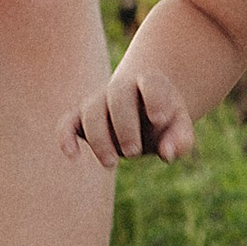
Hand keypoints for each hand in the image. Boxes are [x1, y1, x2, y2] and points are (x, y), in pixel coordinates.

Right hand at [60, 54, 197, 171]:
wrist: (143, 113)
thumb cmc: (163, 123)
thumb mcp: (179, 129)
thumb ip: (180, 139)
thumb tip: (168, 153)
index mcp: (150, 82)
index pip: (151, 82)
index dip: (155, 98)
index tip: (160, 119)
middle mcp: (122, 87)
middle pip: (118, 97)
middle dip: (125, 126)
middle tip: (134, 153)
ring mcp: (99, 100)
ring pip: (91, 112)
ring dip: (99, 138)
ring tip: (111, 164)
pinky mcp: (81, 118)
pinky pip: (67, 123)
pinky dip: (65, 137)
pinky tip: (72, 155)